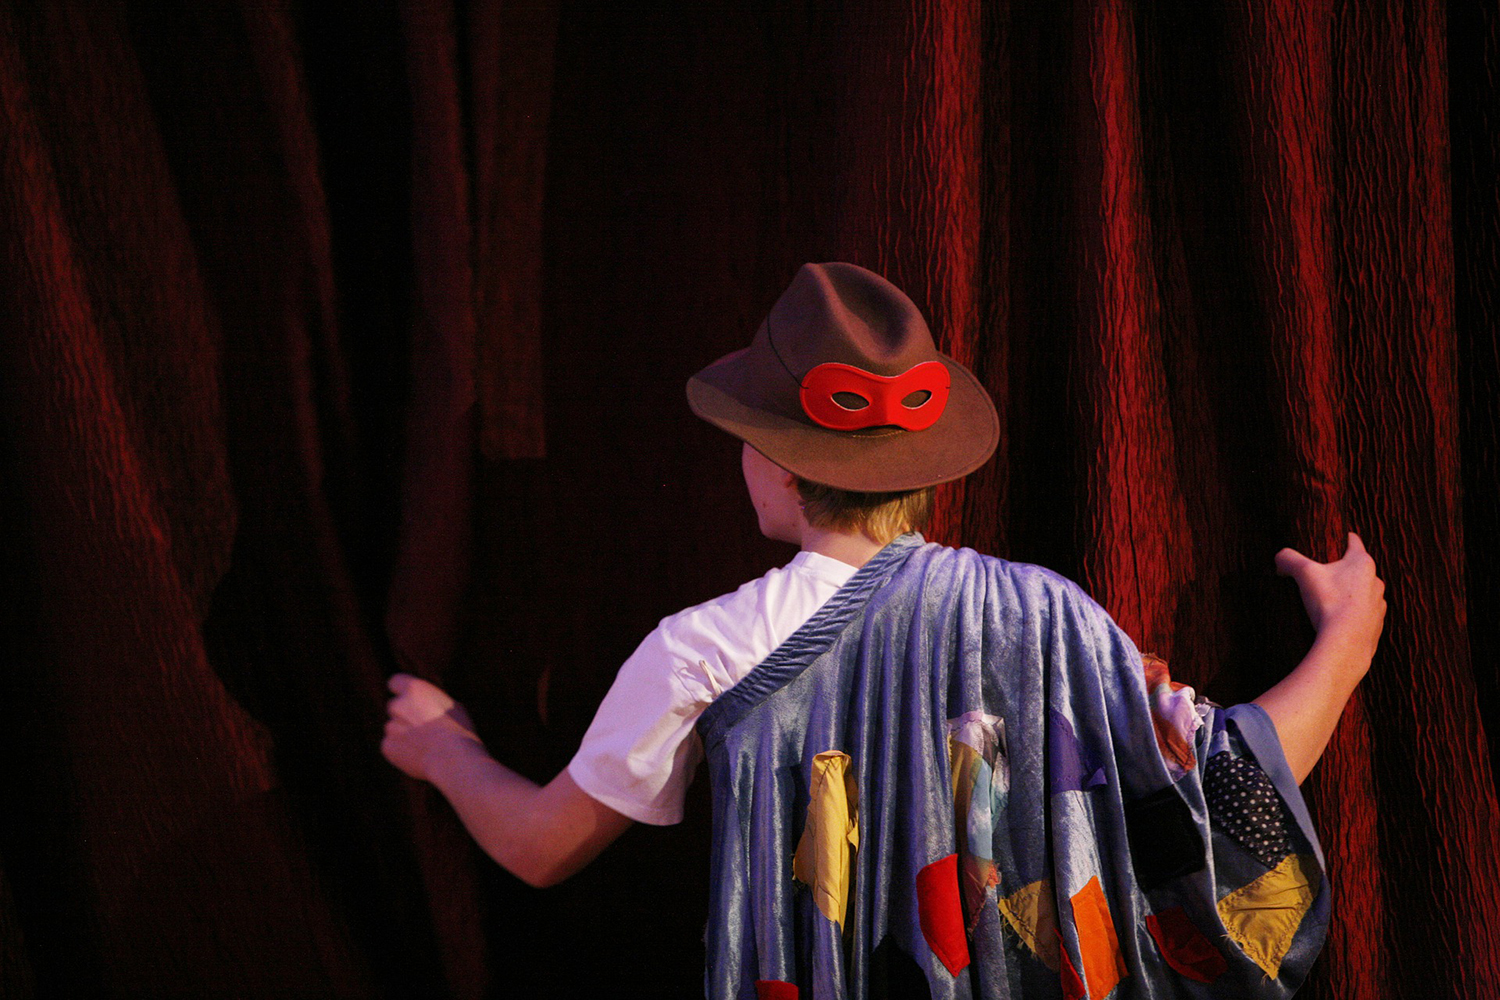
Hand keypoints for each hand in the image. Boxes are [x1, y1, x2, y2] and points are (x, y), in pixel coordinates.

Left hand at [382, 673, 481, 781]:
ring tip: (426, 745)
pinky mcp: (387, 746)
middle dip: (404, 715)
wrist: (452, 758)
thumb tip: (424, 704)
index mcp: (415, 689)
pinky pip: (391, 746)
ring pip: (394, 728)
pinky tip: (419, 756)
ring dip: (404, 734)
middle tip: (423, 727)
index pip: (395, 682)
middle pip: (395, 707)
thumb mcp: (450, 705)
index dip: (401, 691)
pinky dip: (401, 751)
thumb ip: (430, 702)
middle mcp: (398, 705)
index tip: (407, 698)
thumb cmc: (458, 730)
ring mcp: (390, 726)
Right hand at [1275, 532, 1386, 666]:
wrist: (1346, 642)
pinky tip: (1337, 621)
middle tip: (1325, 574)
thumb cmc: (1330, 603)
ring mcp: (1378, 605)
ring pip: (1364, 593)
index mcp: (1361, 563)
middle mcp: (1375, 581)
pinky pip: (1364, 615)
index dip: (1346, 538)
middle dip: (1344, 570)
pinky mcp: (1376, 625)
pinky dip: (1353, 615)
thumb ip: (1289, 559)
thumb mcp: (1304, 573)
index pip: (1354, 543)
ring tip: (1331, 601)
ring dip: (1350, 593)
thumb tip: (1279, 558)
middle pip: (1359, 569)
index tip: (1343, 537)